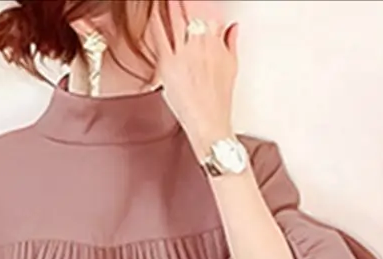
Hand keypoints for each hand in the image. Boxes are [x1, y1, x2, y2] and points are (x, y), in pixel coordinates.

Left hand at [148, 4, 239, 158]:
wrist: (208, 123)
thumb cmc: (218, 101)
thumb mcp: (231, 68)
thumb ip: (230, 43)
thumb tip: (232, 27)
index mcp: (215, 42)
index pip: (206, 10)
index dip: (198, 2)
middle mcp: (199, 45)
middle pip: (188, 10)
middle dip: (180, 2)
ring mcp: (183, 54)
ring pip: (171, 19)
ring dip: (166, 7)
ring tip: (159, 2)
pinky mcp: (168, 65)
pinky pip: (158, 38)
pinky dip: (153, 24)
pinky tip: (150, 15)